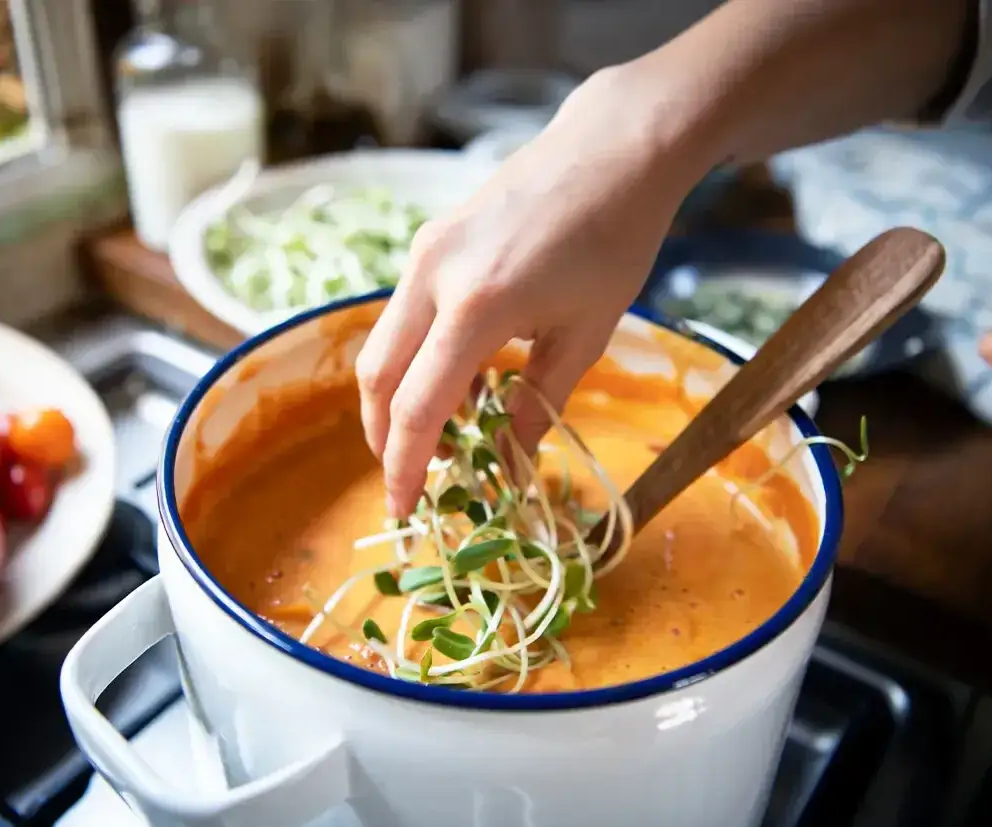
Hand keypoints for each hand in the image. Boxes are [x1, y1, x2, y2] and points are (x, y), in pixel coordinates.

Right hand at [355, 68, 717, 515]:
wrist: (613, 150)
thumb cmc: (614, 242)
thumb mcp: (585, 335)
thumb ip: (536, 403)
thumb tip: (507, 462)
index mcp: (476, 307)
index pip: (418, 407)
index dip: (404, 466)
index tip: (403, 510)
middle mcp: (432, 276)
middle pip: (377, 377)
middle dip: (384, 436)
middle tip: (414, 475)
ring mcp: (423, 252)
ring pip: (384, 344)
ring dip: (400, 397)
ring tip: (448, 431)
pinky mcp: (429, 239)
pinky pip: (405, 313)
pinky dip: (417, 356)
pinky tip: (461, 374)